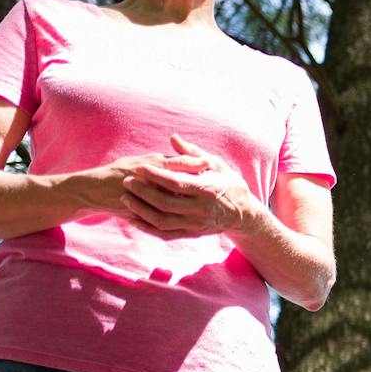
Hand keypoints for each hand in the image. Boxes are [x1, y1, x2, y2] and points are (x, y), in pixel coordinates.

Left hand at [117, 133, 259, 237]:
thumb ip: (192, 153)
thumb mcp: (216, 165)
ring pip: (162, 221)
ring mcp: (195, 224)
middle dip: (142, 192)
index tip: (139, 167)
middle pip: (165, 203)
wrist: (244, 214)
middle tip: (126, 181)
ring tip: (125, 197)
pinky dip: (147, 228)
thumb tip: (173, 137)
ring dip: (140, 210)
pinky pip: (165, 234)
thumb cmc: (229, 184)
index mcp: (207, 190)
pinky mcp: (191, 234)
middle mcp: (201, 209)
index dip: (155, 176)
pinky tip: (133, 219)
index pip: (176, 183)